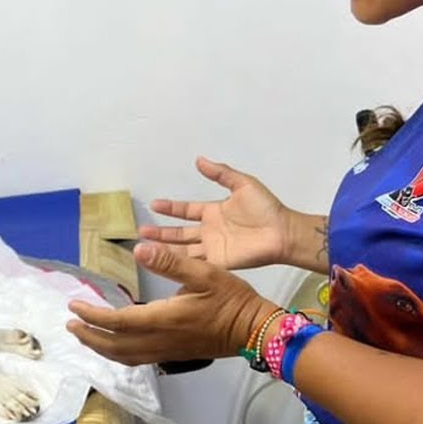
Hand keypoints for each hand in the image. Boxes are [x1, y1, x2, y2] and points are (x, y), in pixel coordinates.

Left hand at [66, 243, 278, 365]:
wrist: (255, 330)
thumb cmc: (232, 299)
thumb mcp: (205, 272)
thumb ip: (171, 261)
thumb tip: (139, 248)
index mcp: (163, 319)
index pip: (117, 322)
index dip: (93, 315)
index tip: (75, 306)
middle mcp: (159, 340)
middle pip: (114, 346)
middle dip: (89, 336)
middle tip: (71, 323)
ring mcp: (166, 351)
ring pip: (123, 356)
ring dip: (100, 347)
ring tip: (85, 335)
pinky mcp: (173, 355)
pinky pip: (137, 359)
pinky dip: (117, 354)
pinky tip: (113, 345)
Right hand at [140, 156, 293, 269]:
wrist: (281, 232)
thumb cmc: (265, 208)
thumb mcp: (243, 184)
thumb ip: (221, 173)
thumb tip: (199, 160)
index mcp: (213, 212)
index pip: (186, 211)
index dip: (171, 208)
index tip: (154, 205)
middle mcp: (208, 231)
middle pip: (179, 233)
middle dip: (160, 232)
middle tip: (141, 231)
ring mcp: (211, 248)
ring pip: (182, 249)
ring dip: (164, 248)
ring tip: (144, 248)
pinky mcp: (217, 262)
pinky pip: (194, 263)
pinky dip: (178, 263)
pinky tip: (163, 262)